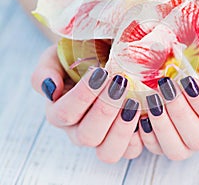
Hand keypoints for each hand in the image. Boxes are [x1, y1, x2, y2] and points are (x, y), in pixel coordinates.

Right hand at [31, 45, 142, 162]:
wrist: (105, 54)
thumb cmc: (82, 55)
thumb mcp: (59, 55)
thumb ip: (46, 71)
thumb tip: (50, 89)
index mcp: (59, 111)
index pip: (64, 114)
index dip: (82, 96)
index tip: (101, 73)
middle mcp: (78, 130)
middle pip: (87, 135)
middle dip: (105, 109)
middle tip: (120, 83)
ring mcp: (102, 138)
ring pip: (108, 151)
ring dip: (122, 127)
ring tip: (133, 101)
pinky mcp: (124, 140)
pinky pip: (131, 150)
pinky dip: (140, 135)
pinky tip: (145, 111)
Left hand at [138, 70, 198, 160]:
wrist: (197, 75)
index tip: (188, 79)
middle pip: (198, 138)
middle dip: (179, 111)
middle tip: (166, 84)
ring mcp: (190, 144)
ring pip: (177, 149)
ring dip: (162, 124)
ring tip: (152, 98)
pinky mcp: (169, 144)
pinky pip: (157, 149)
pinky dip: (147, 134)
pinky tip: (142, 114)